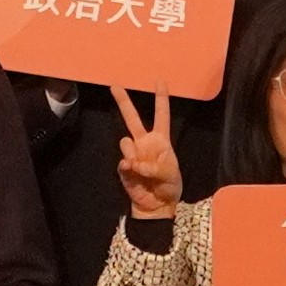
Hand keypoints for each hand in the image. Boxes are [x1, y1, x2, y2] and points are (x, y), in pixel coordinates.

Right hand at [111, 88, 179, 219]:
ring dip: (134, 154)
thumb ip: (155, 167)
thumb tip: (135, 163)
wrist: (156, 205)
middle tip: (114, 86)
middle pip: (132, 118)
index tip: (160, 81)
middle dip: (123, 102)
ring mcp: (133, 153)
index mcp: (160, 140)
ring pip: (126, 142)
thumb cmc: (169, 186)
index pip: (161, 115)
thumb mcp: (170, 175)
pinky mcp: (124, 166)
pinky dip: (130, 168)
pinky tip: (134, 175)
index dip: (161, 98)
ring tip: (144, 171)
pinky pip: (123, 161)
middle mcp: (145, 143)